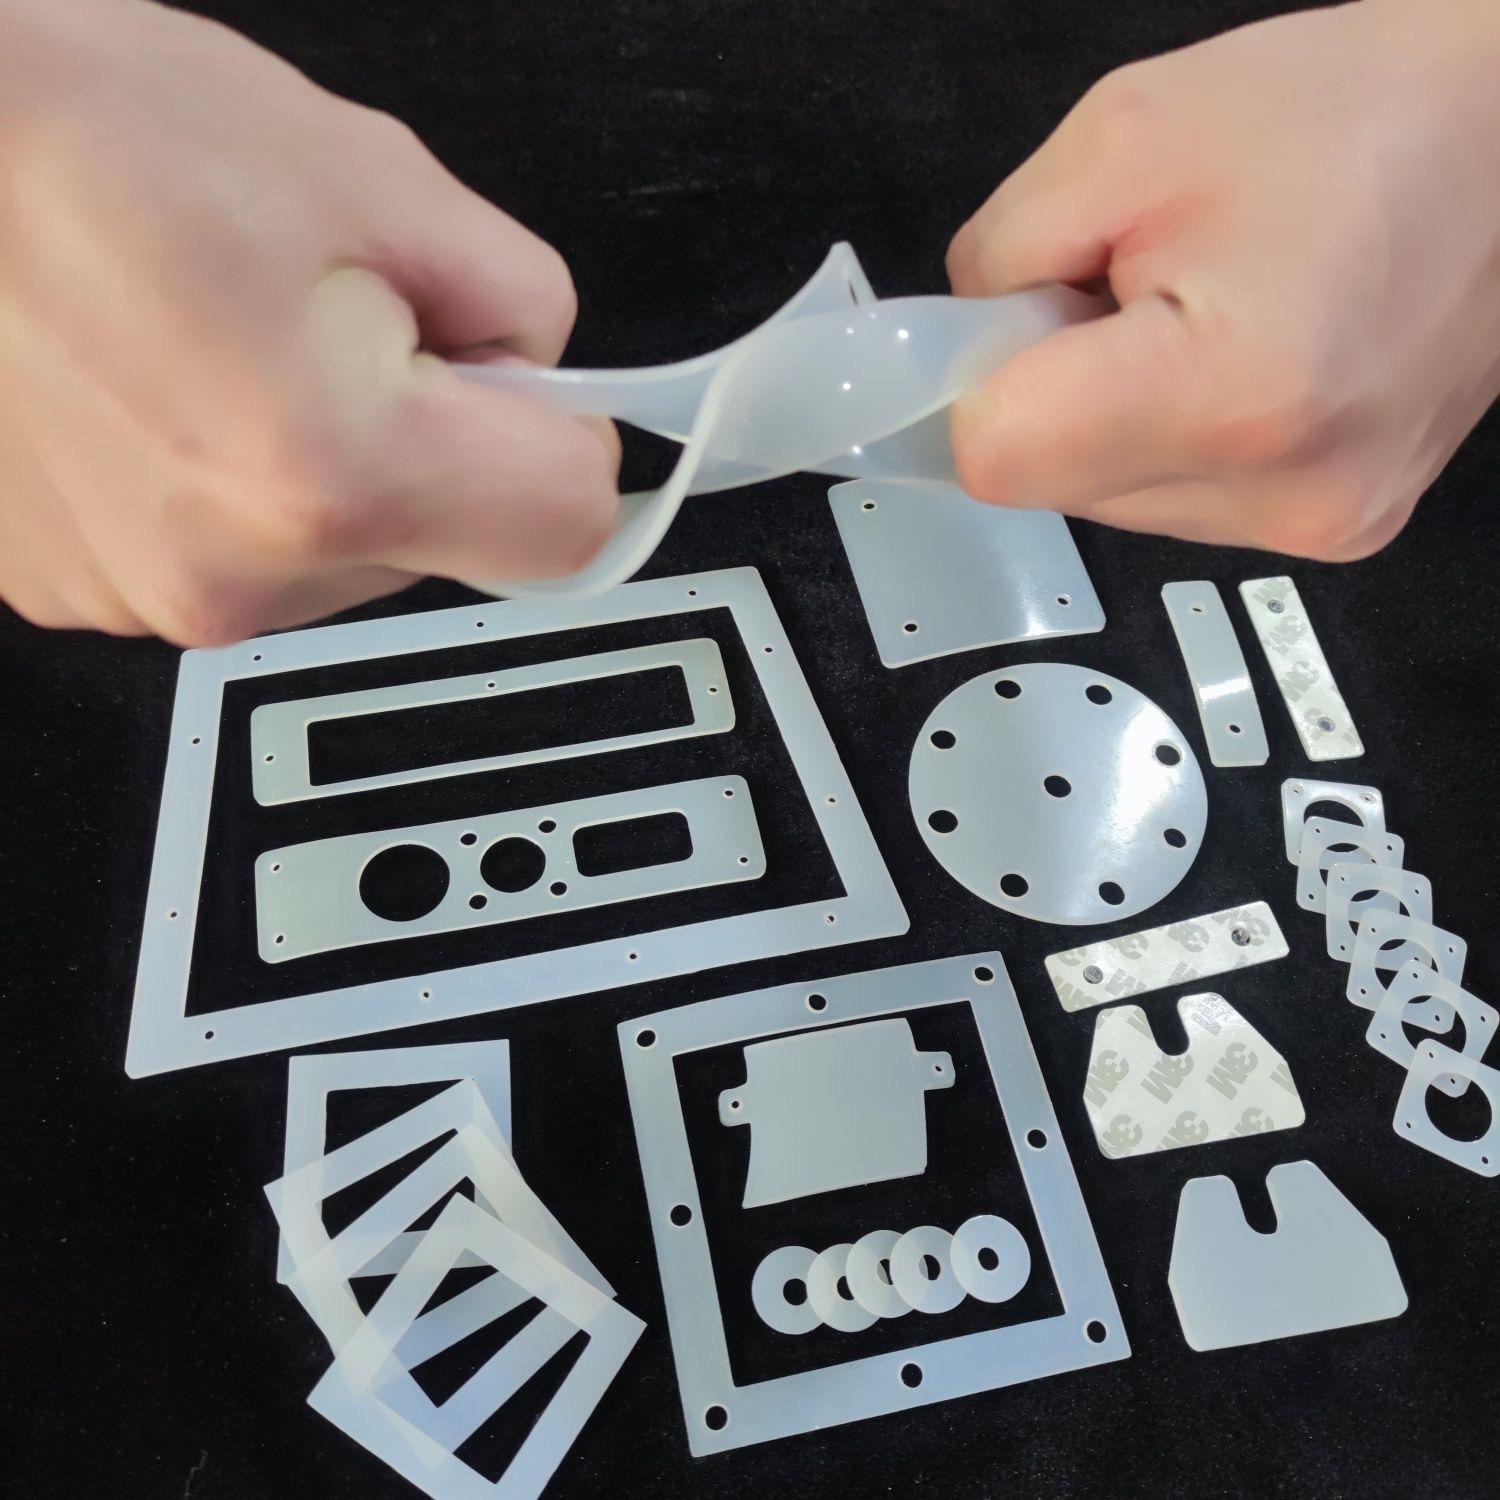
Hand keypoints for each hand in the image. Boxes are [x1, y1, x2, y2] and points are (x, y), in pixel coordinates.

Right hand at [0, 0, 616, 642]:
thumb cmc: (89, 133)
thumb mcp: (370, 171)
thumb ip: (518, 298)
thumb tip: (543, 374)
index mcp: (335, 472)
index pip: (566, 525)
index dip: (563, 441)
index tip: (522, 394)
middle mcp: (242, 571)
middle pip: (451, 542)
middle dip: (429, 439)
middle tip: (328, 327)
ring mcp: (156, 597)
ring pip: (347, 554)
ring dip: (329, 464)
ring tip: (224, 348)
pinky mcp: (95, 595)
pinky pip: (242, 554)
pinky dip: (233, 485)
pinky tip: (163, 391)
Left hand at [946, 0, 1499, 559]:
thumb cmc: (1344, 113)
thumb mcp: (1123, 134)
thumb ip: (995, 262)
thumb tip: (949, 358)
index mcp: (1227, 395)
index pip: (998, 460)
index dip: (977, 387)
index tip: (1014, 321)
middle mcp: (1280, 496)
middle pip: (1053, 488)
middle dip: (1055, 394)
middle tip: (1132, 292)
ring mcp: (1317, 528)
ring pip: (1112, 503)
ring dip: (1116, 421)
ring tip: (1206, 317)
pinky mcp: (1341, 533)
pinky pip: (1182, 505)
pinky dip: (1176, 442)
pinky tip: (1242, 363)